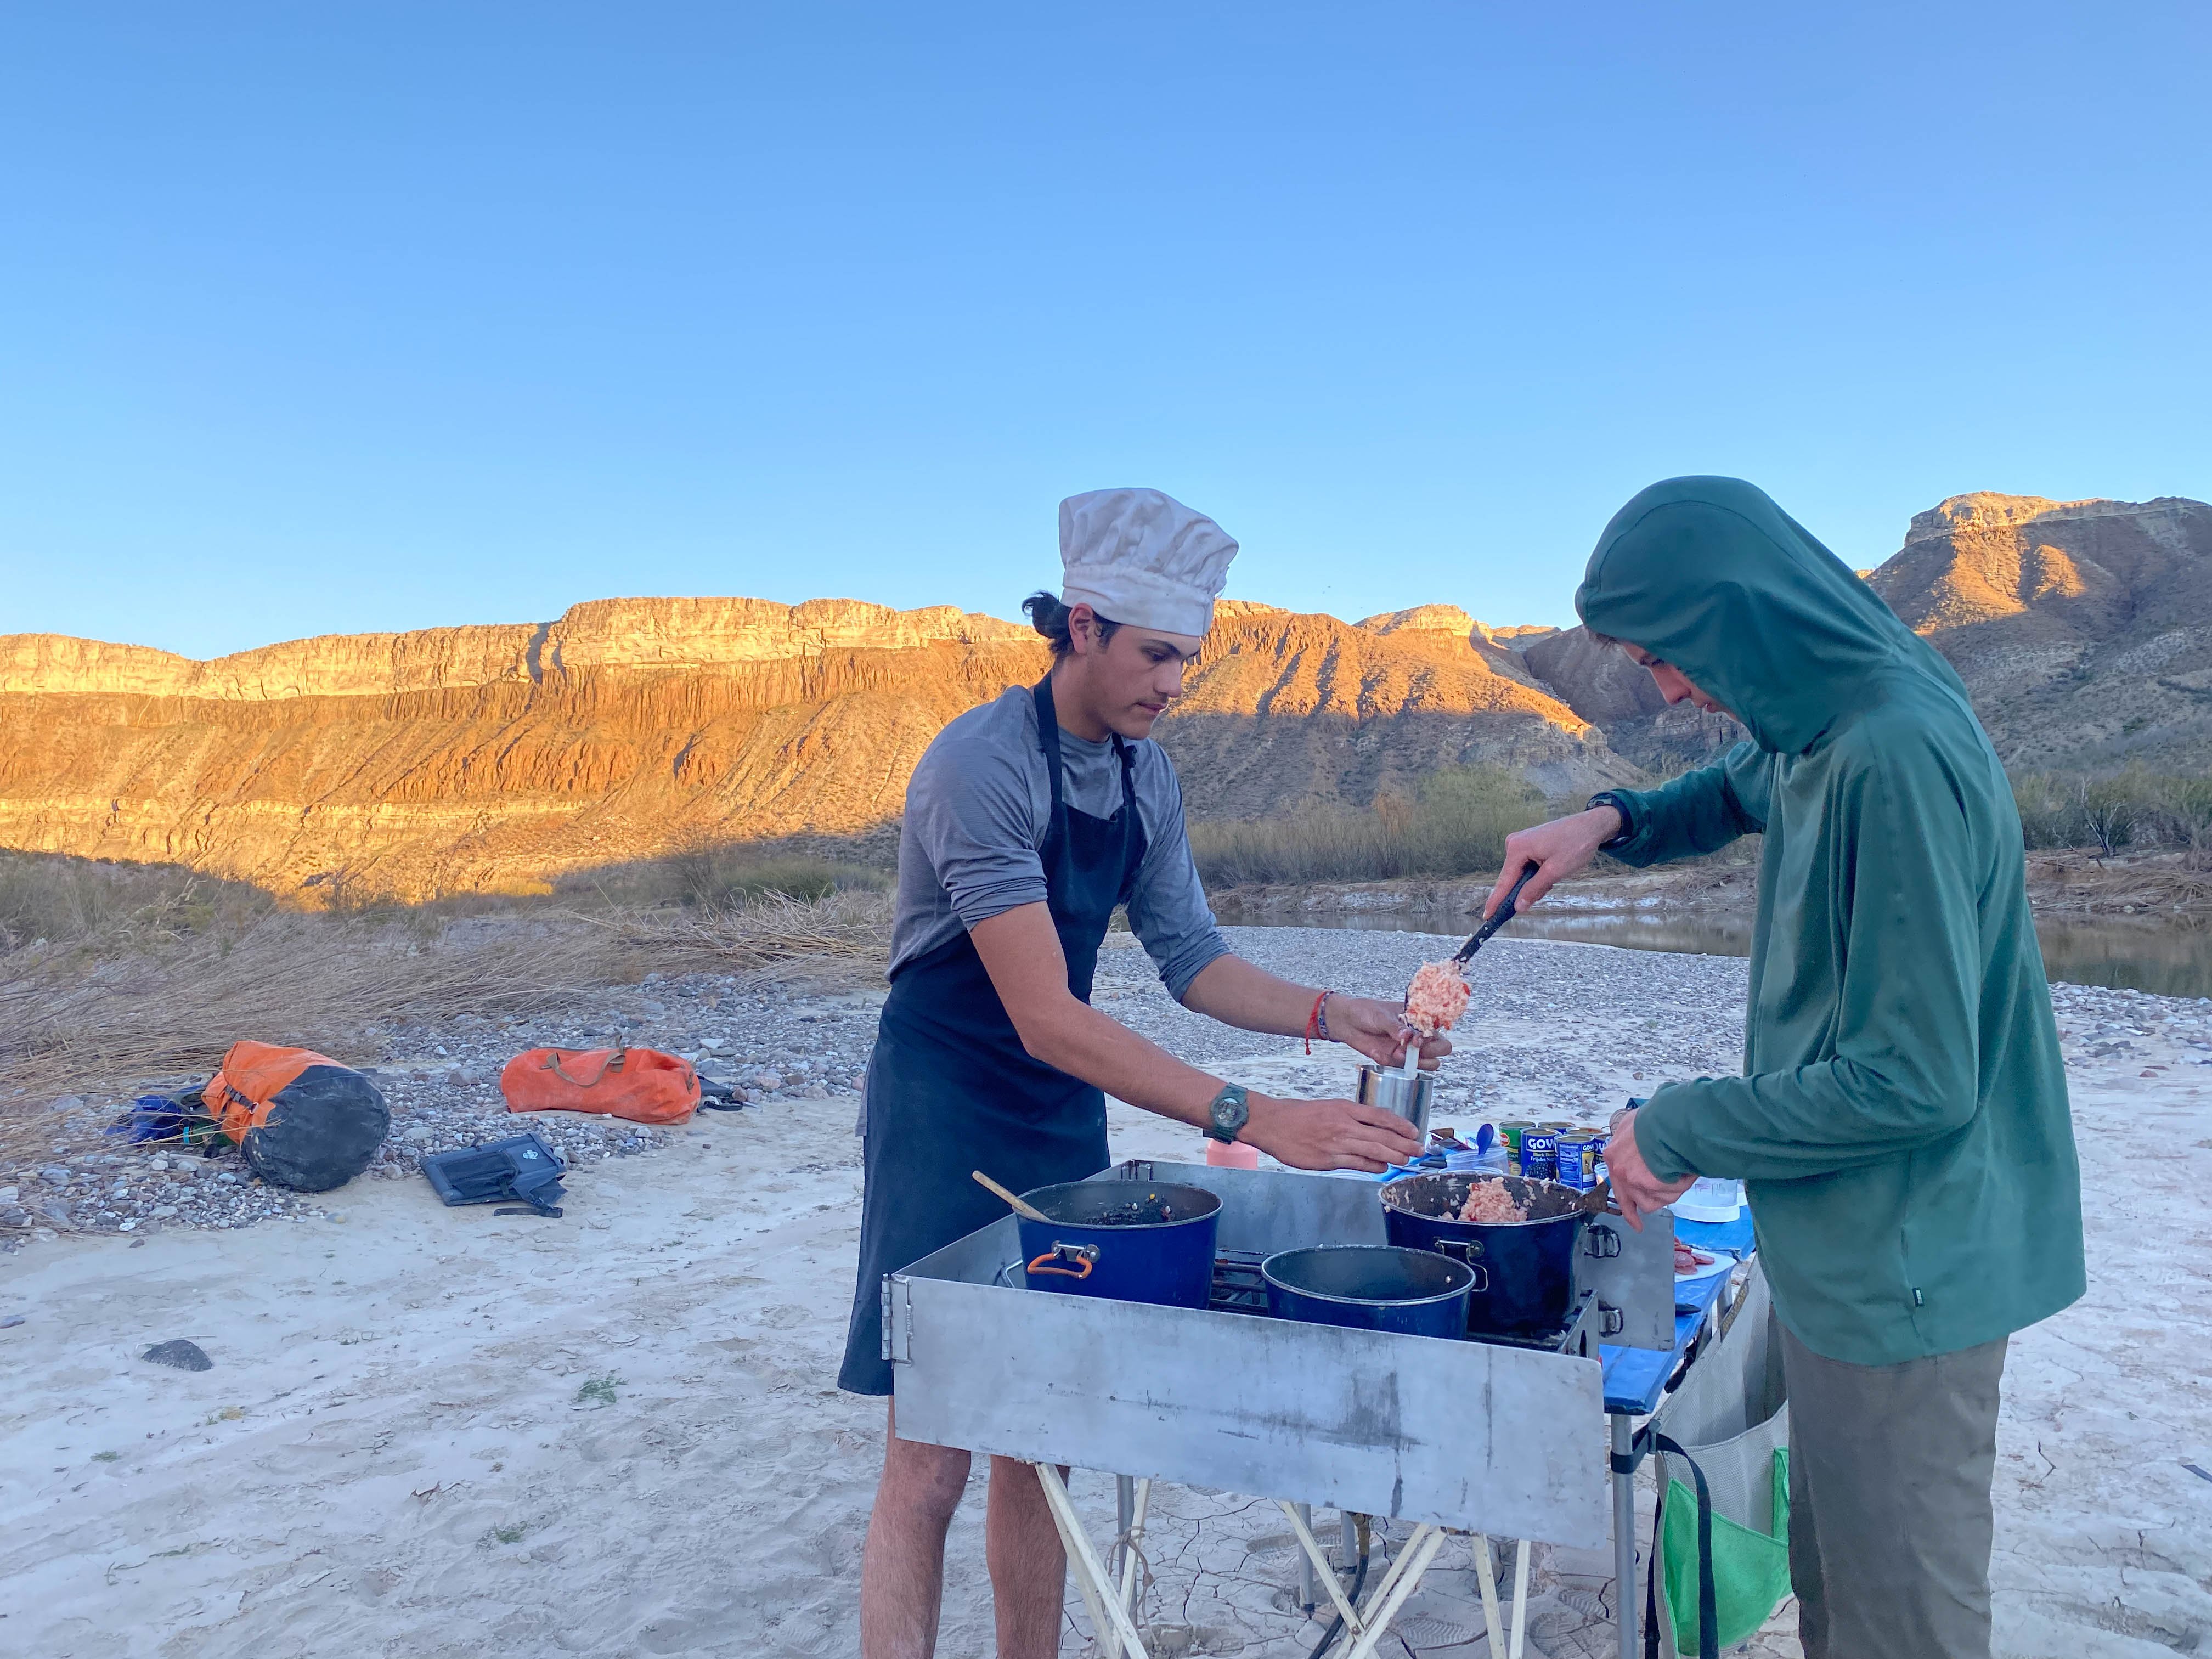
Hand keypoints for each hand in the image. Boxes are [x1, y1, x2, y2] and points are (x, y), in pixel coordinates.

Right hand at [1244, 1093, 1423, 1172]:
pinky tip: (1383, 1168)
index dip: (1401, 1124)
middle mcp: (1344, 1125)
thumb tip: (1372, 1129)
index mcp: (1344, 1108)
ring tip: (1407, 1159)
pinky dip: (1373, 1166)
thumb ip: (1350, 1118)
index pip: (1380, 1115)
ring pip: (1374, 1150)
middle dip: (1405, 1143)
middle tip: (1420, 1149)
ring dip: (1394, 1156)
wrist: (1272, 1124)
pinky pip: (1357, 1164)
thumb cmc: (1298, 1115)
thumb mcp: (1328, 1108)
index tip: (1414, 1131)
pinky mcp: (1328, 1160)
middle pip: (1382, 1135)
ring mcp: (1337, 1143)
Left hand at [1325, 993, 1451, 1069]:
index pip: (1439, 1029)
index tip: (1418, 1037)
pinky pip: (1403, 1068)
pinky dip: (1393, 1063)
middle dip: (1431, 1051)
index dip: (1434, 1036)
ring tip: (1398, 1053)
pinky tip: (1379, 1053)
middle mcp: (1417, 1036)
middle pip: (1441, 1049)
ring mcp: (1408, 1050)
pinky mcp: (1395, 1060)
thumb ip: (1395, 1027)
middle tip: (1413, 1048)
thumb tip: (1407, 1036)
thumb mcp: (1381, 1016)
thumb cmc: (1367, 1012)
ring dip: (1418, 1062)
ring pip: (1429, 1063)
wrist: (1346, 1021)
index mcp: (1418, 1020)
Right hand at [1484, 805, 1622, 917]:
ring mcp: (1522, 842)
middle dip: (1527, 889)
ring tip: (1556, 874)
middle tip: (1548, 887)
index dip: (1496, 901)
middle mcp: (1514, 843)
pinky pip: (1528, 866)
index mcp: (1517, 848)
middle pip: (1513, 877)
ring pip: (1522, 873)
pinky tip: (1552, 870)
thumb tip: (1518, 906)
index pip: (1504, 881)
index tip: (1488, 916)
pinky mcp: (1530, 843)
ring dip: (1536, 881)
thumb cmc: (1576, 844)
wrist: (1591, 826)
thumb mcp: (1555, 871)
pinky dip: (1538, 874)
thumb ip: (1534, 889)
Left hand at [1606, 1107, 1695, 1230]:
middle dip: (1634, 1213)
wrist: (1671, 1119)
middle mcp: (1618, 1168)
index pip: (1616, 1182)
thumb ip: (1632, 1142)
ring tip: (1680, 1174)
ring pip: (1650, 1201)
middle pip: (1629, 1199)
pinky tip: (1685, 1174)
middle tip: (1638, 1225)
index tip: (1629, 1213)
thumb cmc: (1659, 1119)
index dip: (1624, 1199)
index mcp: (1613, 1153)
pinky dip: (1678, 1188)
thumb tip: (1639, 1150)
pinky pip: (1666, 1196)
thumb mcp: (1637, 1126)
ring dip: (1667, 1192)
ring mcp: (1631, 1178)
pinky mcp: (1647, 1184)